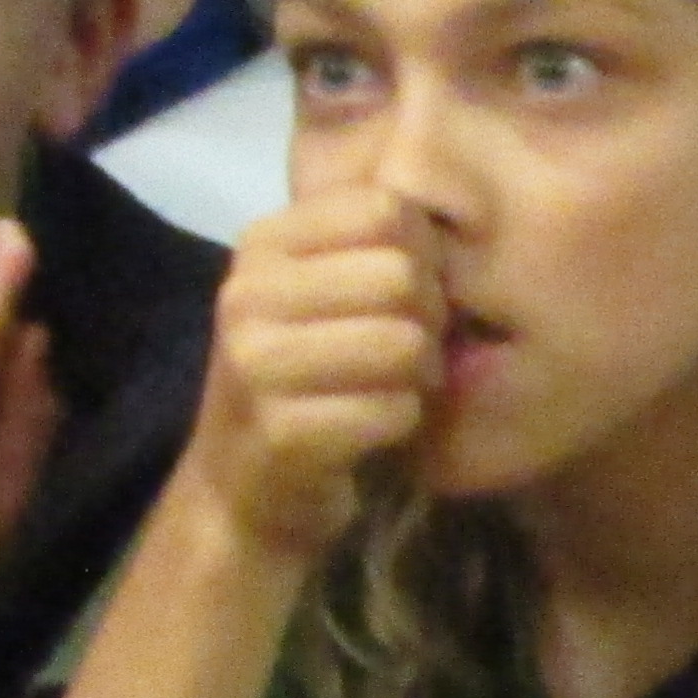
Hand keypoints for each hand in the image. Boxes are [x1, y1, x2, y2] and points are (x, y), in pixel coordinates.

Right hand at [190, 187, 434, 561]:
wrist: (243, 490)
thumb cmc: (305, 378)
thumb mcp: (320, 293)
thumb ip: (370, 246)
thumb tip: (454, 216)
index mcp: (263, 244)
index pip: (384, 208)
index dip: (421, 251)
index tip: (405, 292)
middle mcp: (248, 293)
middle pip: (402, 274)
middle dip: (429, 317)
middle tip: (409, 350)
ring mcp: (257, 364)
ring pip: (404, 342)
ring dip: (420, 375)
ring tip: (393, 388)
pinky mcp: (280, 431)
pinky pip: (393, 409)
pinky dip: (401, 423)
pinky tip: (372, 429)